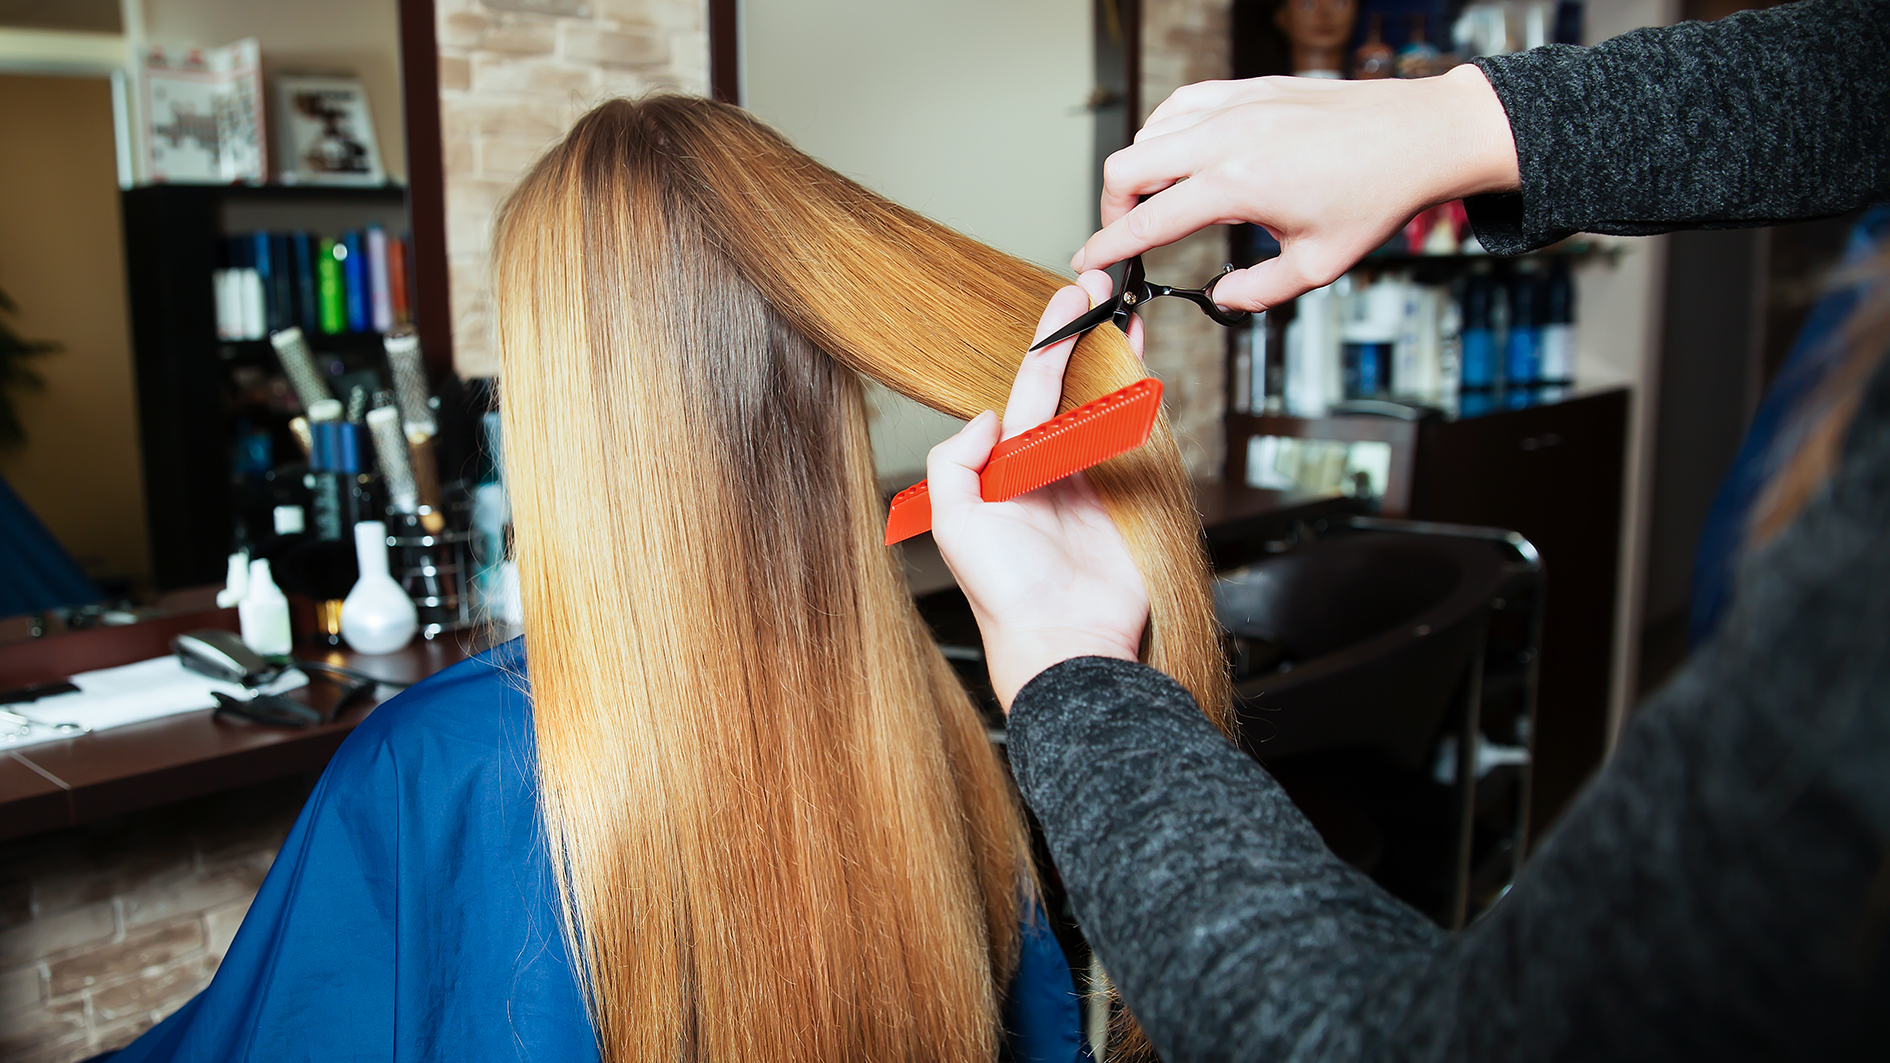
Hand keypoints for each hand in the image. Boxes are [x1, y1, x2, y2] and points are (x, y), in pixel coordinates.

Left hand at [927, 271, 1149, 710]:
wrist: (1067, 641)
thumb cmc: (1007, 593)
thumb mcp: (956, 521)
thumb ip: (956, 460)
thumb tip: (987, 413)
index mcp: (1006, 465)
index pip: (1029, 386)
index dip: (1049, 340)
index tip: (1068, 299)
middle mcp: (1047, 465)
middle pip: (1070, 384)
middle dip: (1083, 334)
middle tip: (1100, 284)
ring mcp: (1090, 479)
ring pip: (1105, 402)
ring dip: (1115, 356)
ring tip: (1124, 310)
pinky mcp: (1128, 497)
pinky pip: (1138, 437)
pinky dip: (1144, 400)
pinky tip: (1145, 366)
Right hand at [1071, 64, 1519, 311]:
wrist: (1419, 136)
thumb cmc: (1375, 196)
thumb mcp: (1316, 266)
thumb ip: (1257, 290)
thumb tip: (1221, 296)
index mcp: (1237, 185)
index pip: (1147, 220)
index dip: (1109, 247)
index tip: (1090, 262)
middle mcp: (1226, 138)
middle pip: (1127, 166)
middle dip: (1113, 208)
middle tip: (1126, 235)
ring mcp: (1235, 106)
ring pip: (1149, 131)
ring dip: (1141, 169)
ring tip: (1159, 200)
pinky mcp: (1248, 88)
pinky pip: (1181, 105)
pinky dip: (1167, 132)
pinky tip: (1183, 156)